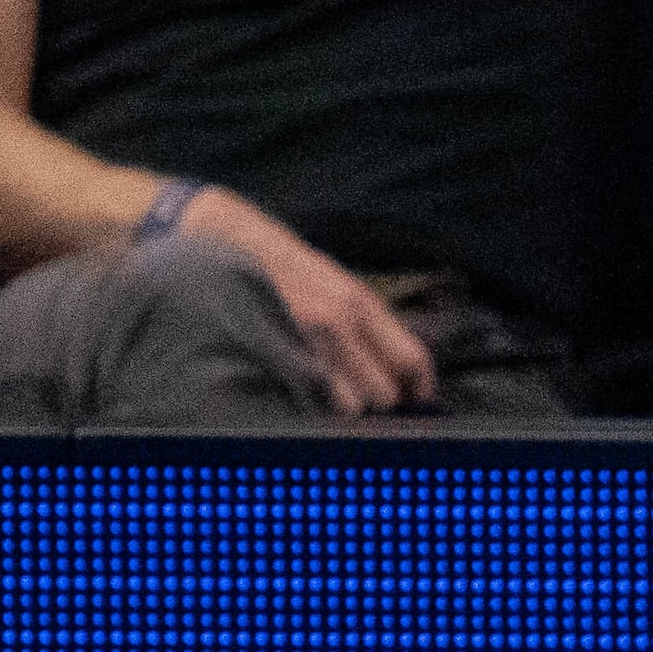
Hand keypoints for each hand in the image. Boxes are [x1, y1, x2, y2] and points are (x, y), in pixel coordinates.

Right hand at [187, 189, 434, 413]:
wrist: (232, 246)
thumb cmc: (292, 272)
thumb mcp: (341, 286)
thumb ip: (376, 327)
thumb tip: (411, 375)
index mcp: (359, 302)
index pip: (413, 360)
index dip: (420, 387)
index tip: (417, 396)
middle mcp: (337, 320)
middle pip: (383, 394)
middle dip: (376, 396)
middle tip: (360, 385)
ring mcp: (305, 338)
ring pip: (350, 405)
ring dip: (344, 402)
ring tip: (327, 383)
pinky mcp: (277, 352)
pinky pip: (313, 401)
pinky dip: (315, 402)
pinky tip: (305, 385)